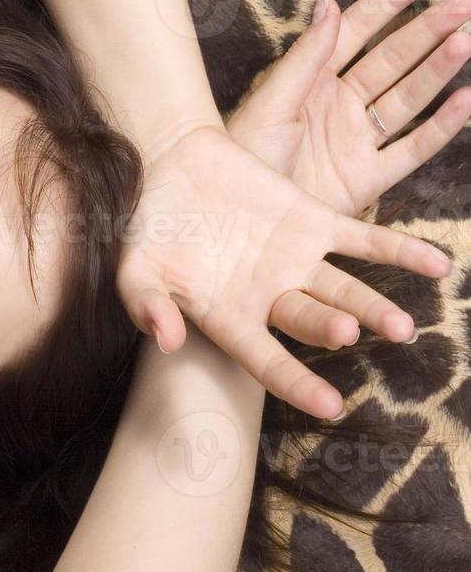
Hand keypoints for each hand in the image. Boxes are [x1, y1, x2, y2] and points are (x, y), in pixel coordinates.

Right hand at [115, 0, 469, 420]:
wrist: (169, 164)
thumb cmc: (145, 225)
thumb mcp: (133, 268)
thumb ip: (146, 305)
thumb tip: (168, 341)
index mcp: (228, 315)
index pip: (266, 359)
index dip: (297, 384)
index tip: (329, 407)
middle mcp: (269, 294)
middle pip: (310, 321)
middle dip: (332, 330)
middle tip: (349, 335)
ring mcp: (295, 258)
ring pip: (344, 289)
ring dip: (373, 306)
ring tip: (401, 326)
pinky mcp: (313, 220)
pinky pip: (364, 240)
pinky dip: (400, 252)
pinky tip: (437, 266)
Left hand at [227, 0, 470, 217]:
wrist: (239, 216)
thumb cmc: (240, 157)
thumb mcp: (271, 101)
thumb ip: (305, 56)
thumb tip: (330, 1)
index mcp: (311, 80)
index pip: (358, 31)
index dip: (389, 2)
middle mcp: (339, 104)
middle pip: (393, 59)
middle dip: (429, 29)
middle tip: (466, 2)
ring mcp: (356, 140)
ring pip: (409, 96)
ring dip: (439, 68)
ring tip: (467, 40)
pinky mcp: (368, 177)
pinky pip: (413, 149)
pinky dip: (442, 127)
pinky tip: (466, 100)